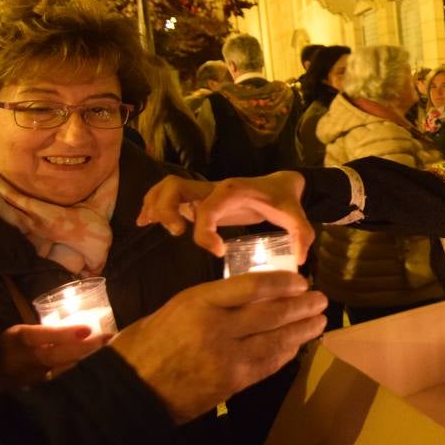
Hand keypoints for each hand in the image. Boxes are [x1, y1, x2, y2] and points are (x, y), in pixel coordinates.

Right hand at [0, 323, 108, 395]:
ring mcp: (28, 377)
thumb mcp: (24, 332)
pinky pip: (61, 377)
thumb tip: (84, 329)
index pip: (40, 334)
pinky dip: (78, 369)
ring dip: (84, 358)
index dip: (63, 334)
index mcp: (15, 337)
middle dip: (81, 347)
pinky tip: (97, 362)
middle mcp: (20, 359)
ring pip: (59, 368)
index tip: (87, 329)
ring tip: (107, 348)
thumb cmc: (15, 347)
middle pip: (52, 355)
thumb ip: (48, 331)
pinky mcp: (37, 388)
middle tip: (106, 339)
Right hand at [109, 271, 326, 423]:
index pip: (252, 286)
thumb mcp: (175, 309)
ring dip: (302, 330)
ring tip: (320, 321)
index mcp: (198, 302)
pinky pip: (268, 363)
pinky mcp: (232, 382)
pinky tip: (298, 346)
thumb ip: (212, 302)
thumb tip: (251, 298)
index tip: (301, 281)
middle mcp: (217, 326)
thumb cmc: (144, 346)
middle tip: (321, 299)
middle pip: (271, 312)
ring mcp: (227, 356)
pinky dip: (286, 353)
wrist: (128, 393)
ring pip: (276, 339)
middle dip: (301, 306)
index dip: (282, 283)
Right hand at [138, 172, 312, 260]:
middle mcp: (214, 188)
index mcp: (234, 191)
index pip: (209, 206)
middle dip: (167, 208)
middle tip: (176, 234)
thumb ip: (301, 236)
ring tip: (150, 225)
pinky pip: (168, 195)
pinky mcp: (199, 199)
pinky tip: (143, 222)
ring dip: (155, 204)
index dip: (207, 230)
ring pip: (168, 186)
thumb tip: (300, 260)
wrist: (282, 185)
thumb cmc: (284, 200)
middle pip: (177, 185)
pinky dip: (153, 204)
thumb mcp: (296, 217)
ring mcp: (204, 192)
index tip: (218, 251)